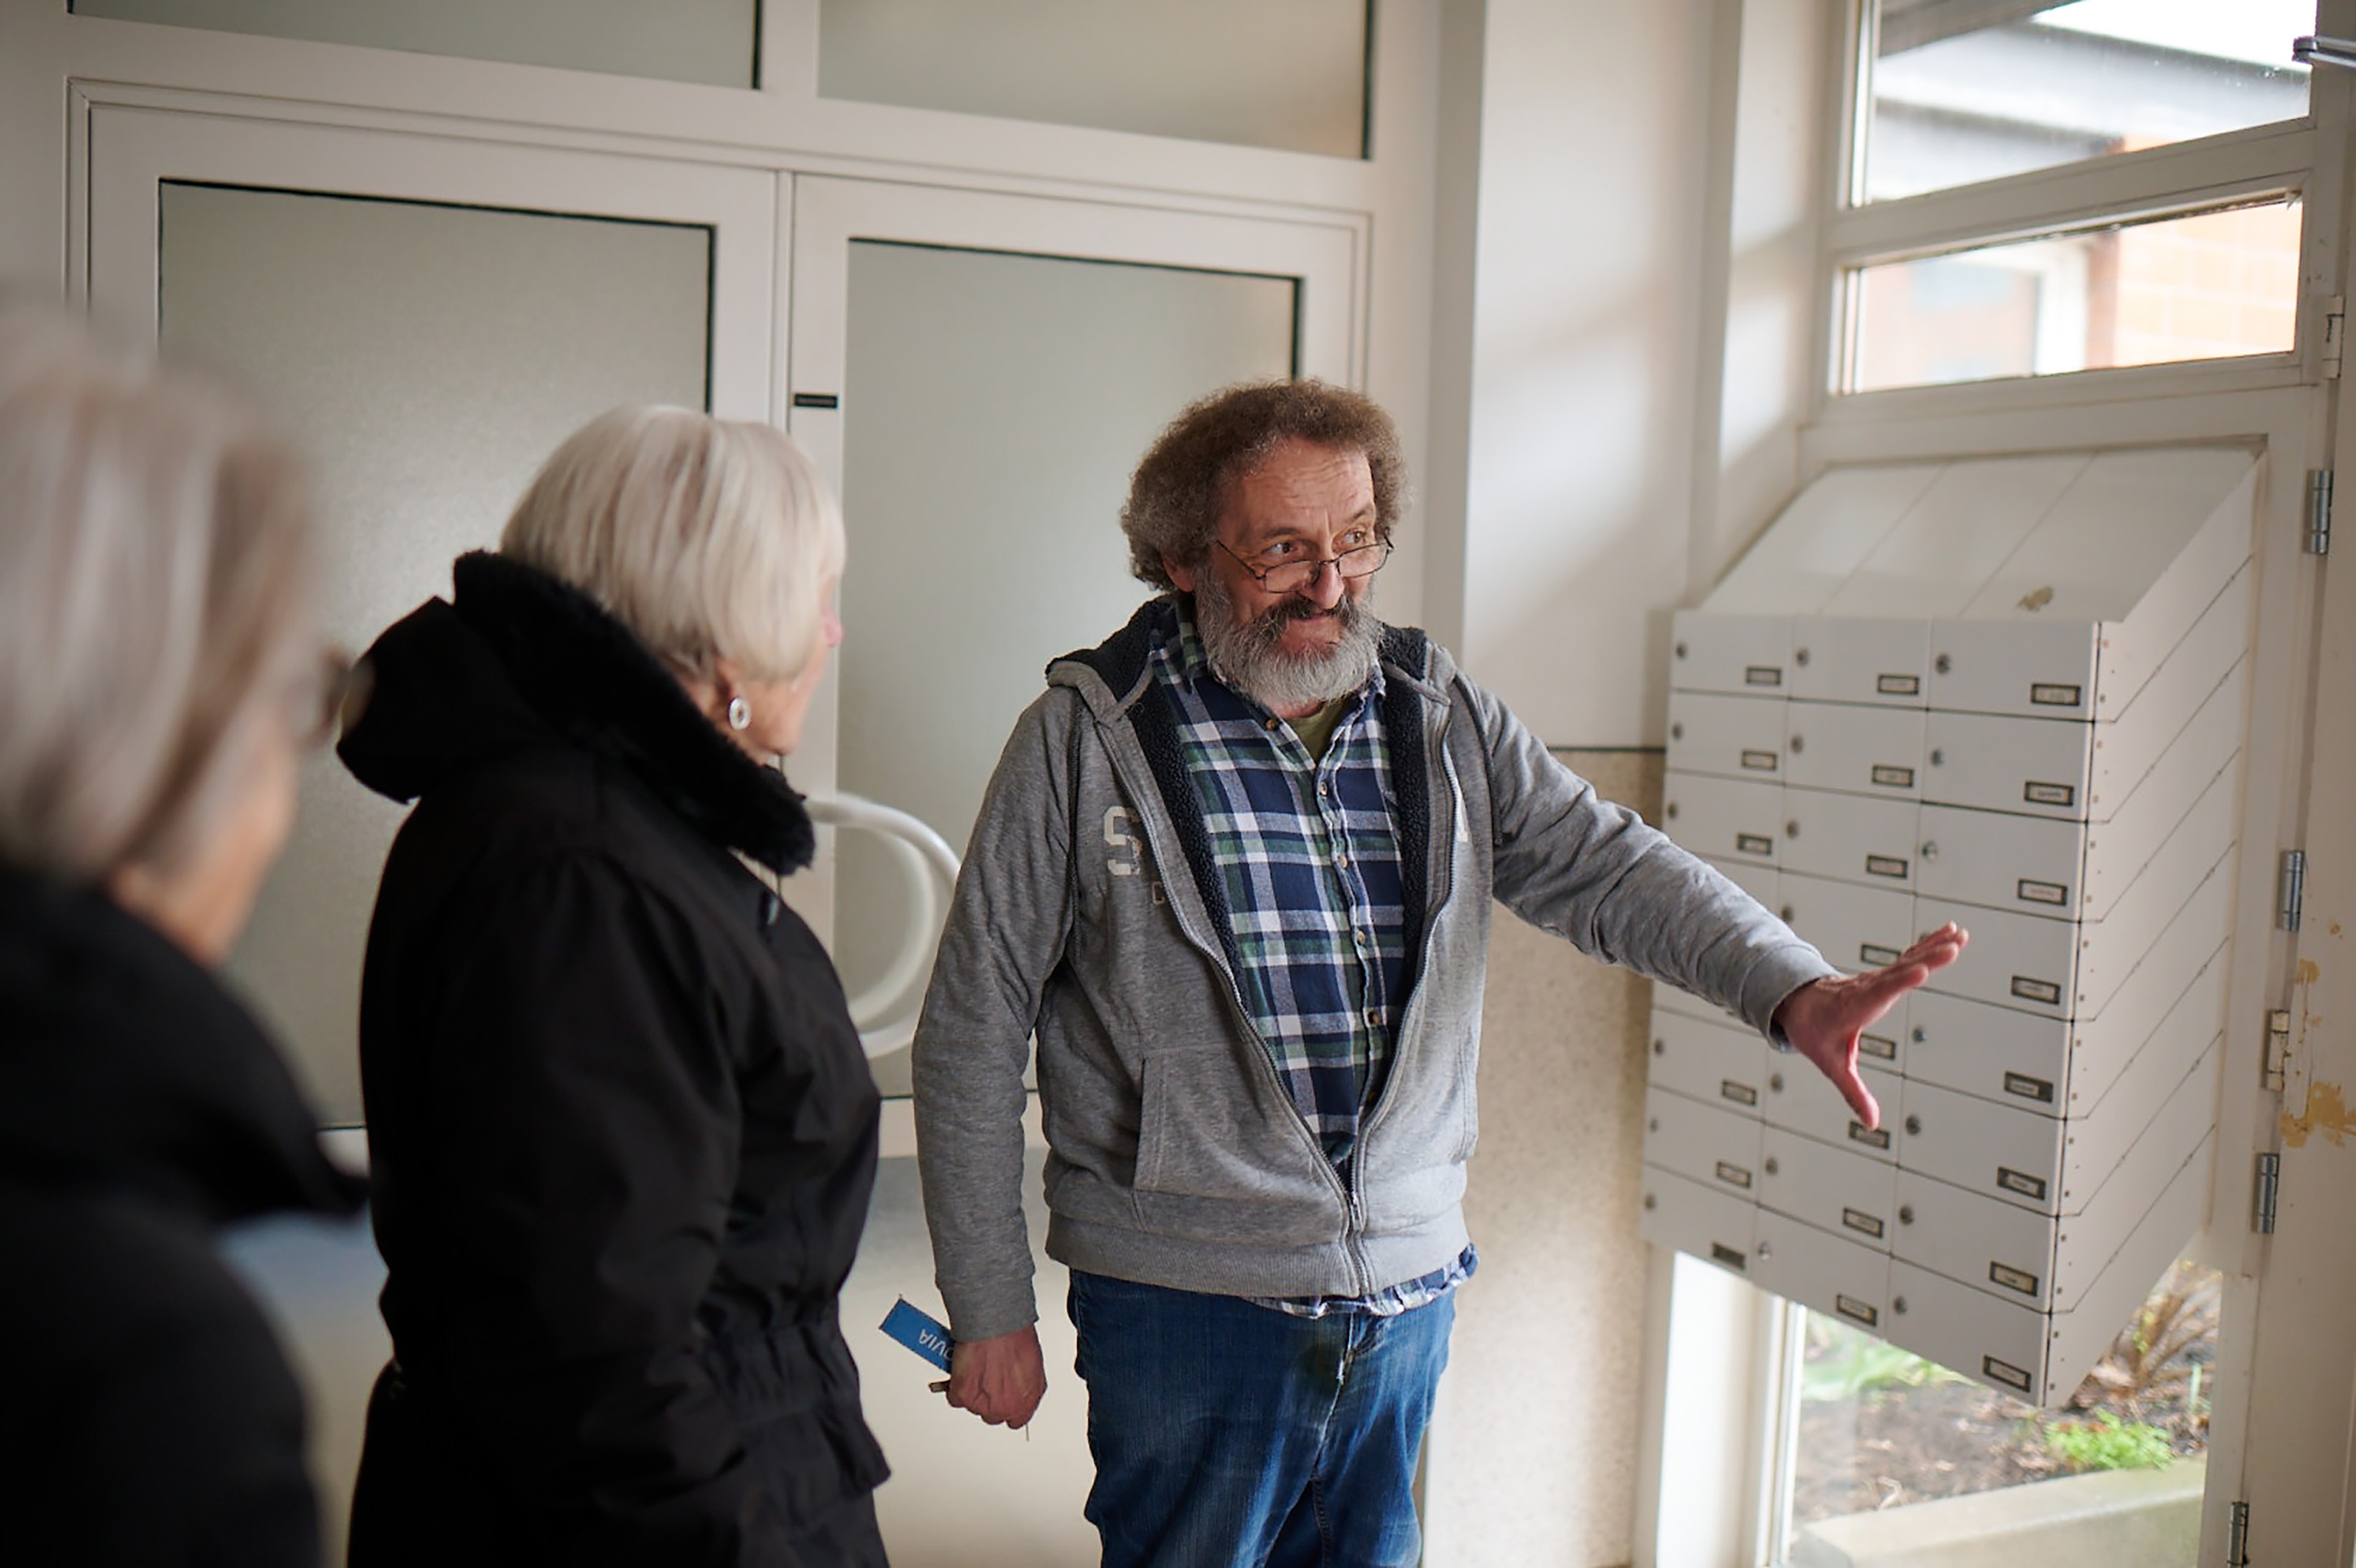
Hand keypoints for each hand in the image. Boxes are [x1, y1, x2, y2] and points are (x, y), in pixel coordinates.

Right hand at [946, 1324, 1045, 1428]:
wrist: (996, 1324)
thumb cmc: (1015, 1336)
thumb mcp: (1032, 1362)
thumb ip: (1024, 1382)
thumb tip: (1018, 1383)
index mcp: (1027, 1401)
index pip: (1017, 1419)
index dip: (1009, 1406)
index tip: (1003, 1398)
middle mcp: (1005, 1407)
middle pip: (994, 1415)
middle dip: (989, 1399)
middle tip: (987, 1378)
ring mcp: (983, 1405)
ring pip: (974, 1407)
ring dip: (972, 1391)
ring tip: (977, 1366)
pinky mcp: (962, 1397)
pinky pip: (955, 1398)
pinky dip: (955, 1385)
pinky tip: (963, 1368)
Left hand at [1771, 923, 1966, 1129]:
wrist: (1797, 1004)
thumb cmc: (1813, 1032)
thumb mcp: (1832, 1065)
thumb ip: (1853, 1093)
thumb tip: (1872, 1124)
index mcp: (1855, 1007)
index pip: (1880, 993)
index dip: (1900, 982)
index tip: (1920, 969)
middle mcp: (1868, 987)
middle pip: (1900, 971)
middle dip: (1927, 958)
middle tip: (1953, 946)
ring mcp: (1877, 979)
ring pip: (1907, 960)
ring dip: (1933, 946)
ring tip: (1960, 934)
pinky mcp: (1884, 976)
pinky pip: (1908, 957)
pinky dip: (1927, 945)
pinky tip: (1948, 934)